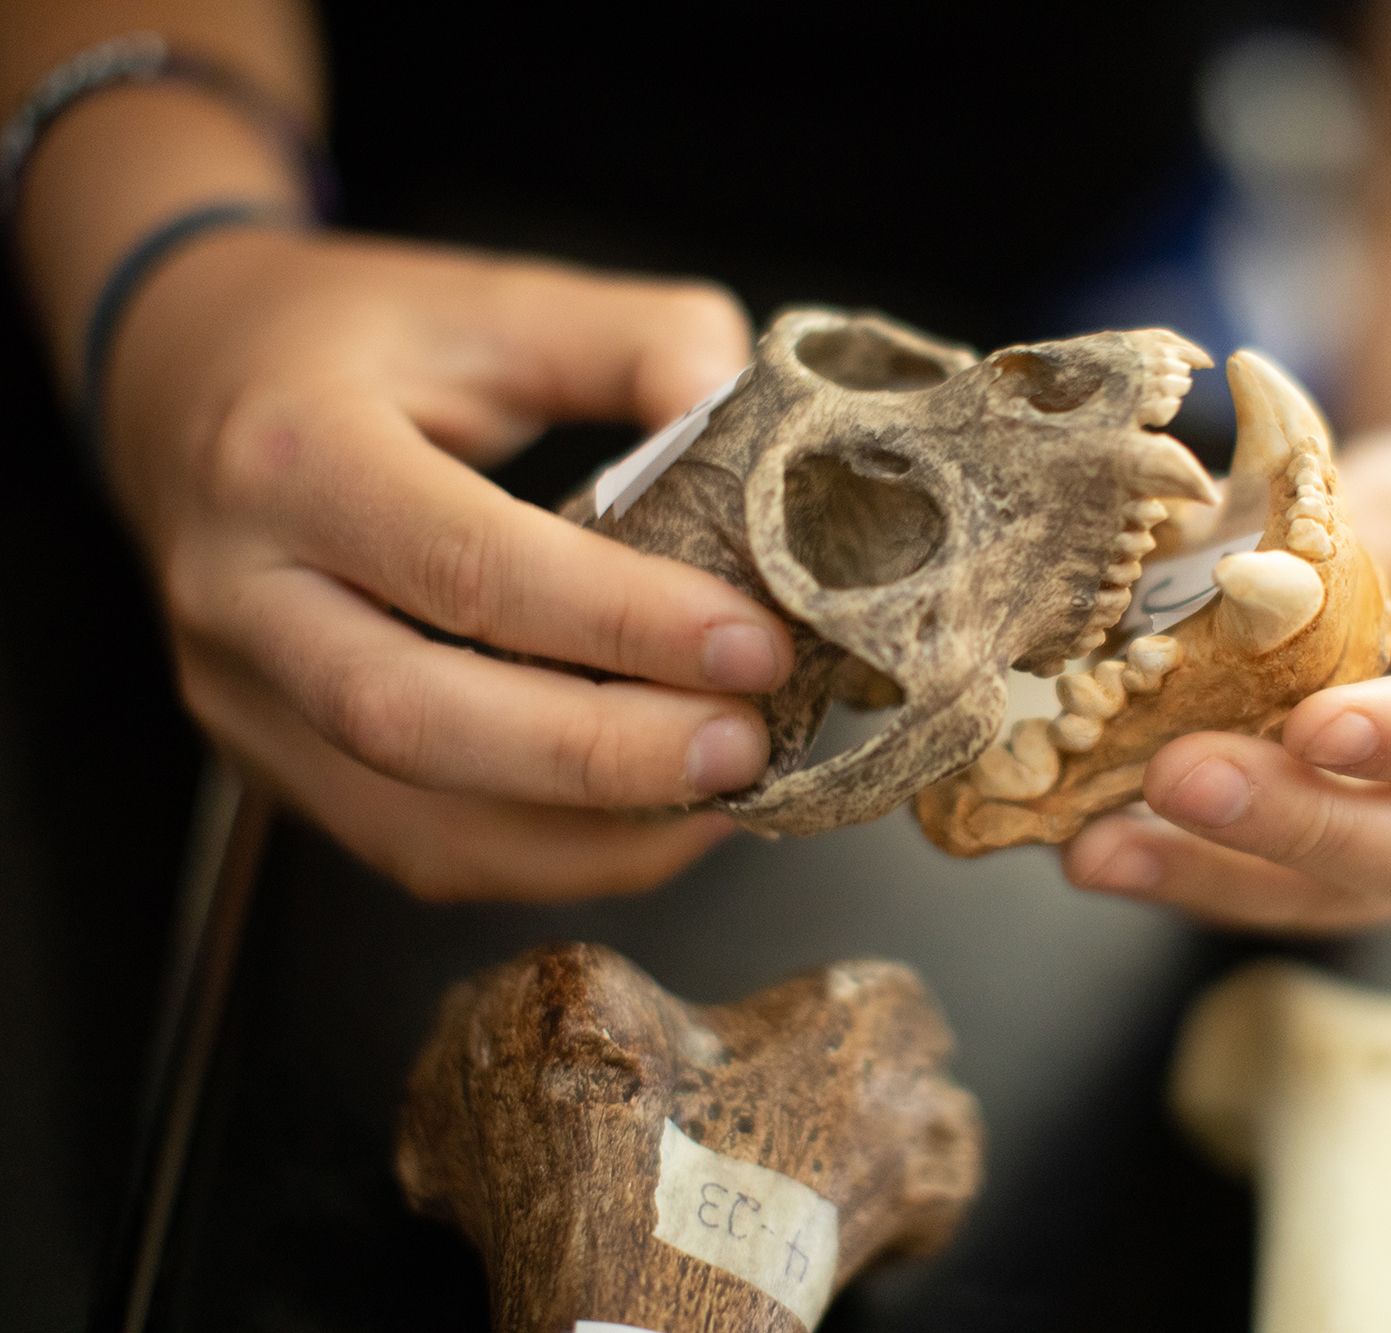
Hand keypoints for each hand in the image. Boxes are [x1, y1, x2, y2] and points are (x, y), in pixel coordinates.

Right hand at [102, 228, 791, 899]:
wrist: (183, 380)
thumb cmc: (356, 341)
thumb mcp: (496, 300)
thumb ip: (643, 344)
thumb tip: (758, 457)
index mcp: (294, 454)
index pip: (467, 566)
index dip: (622, 620)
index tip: (754, 644)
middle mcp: (242, 592)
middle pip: (418, 719)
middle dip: (604, 755)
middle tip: (747, 747)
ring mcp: (243, 696)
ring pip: (414, 821)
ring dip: (590, 831)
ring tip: (725, 794)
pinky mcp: (270, 761)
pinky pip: (415, 849)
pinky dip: (550, 855)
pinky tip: (654, 819)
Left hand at [1063, 427, 1390, 930]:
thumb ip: (1350, 558)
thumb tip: (1223, 592)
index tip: (1315, 726)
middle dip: (1295, 823)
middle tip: (1175, 780)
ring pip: (1351, 899)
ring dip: (1216, 877)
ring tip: (1099, 850)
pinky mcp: (1383, 882)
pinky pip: (1294, 898)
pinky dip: (1196, 877)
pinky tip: (1103, 852)